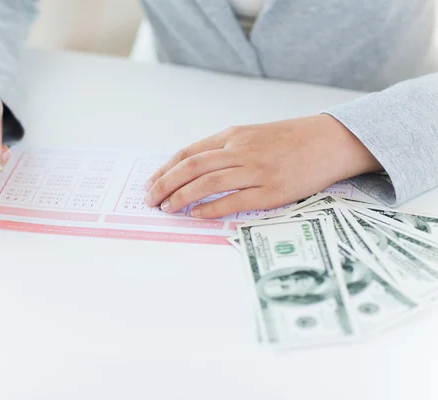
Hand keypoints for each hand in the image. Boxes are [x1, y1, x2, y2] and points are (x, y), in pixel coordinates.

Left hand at [144, 115, 381, 217]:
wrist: (328, 140)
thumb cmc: (288, 139)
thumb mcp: (251, 134)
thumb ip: (223, 148)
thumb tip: (192, 168)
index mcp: (232, 136)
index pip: (188, 153)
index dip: (165, 170)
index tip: (151, 184)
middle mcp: (240, 151)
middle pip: (192, 168)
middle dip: (165, 185)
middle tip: (151, 200)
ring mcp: (256, 171)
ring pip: (208, 184)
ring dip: (182, 197)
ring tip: (168, 208)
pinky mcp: (272, 191)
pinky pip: (235, 201)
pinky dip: (212, 208)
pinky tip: (197, 214)